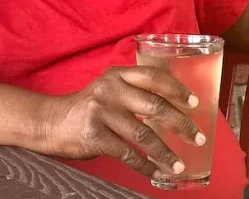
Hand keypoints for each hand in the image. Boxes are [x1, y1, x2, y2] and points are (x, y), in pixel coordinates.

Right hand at [36, 66, 205, 179]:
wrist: (50, 122)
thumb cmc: (89, 107)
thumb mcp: (111, 89)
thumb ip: (136, 91)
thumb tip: (176, 108)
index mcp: (118, 75)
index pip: (154, 77)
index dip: (177, 90)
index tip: (195, 104)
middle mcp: (111, 90)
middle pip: (155, 106)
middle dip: (181, 124)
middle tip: (198, 138)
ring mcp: (101, 112)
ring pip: (143, 135)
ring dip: (165, 153)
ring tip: (179, 165)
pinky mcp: (94, 136)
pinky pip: (127, 153)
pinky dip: (145, 166)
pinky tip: (156, 172)